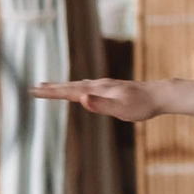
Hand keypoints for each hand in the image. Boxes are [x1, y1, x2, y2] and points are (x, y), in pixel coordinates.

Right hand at [32, 77, 162, 122]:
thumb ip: (100, 104)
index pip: (68, 91)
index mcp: (97, 90)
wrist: (159, 95)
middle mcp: (98, 85)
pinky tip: (78, 89)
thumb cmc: (140, 105)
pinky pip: (86, 86)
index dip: (51, 92)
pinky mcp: (110, 89)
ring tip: (49, 86)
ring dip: (61, 86)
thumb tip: (82, 98)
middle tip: (34, 87)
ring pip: (77, 85)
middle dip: (51, 88)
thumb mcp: (120, 108)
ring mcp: (104, 86)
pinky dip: (75, 87)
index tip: (34, 91)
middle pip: (70, 86)